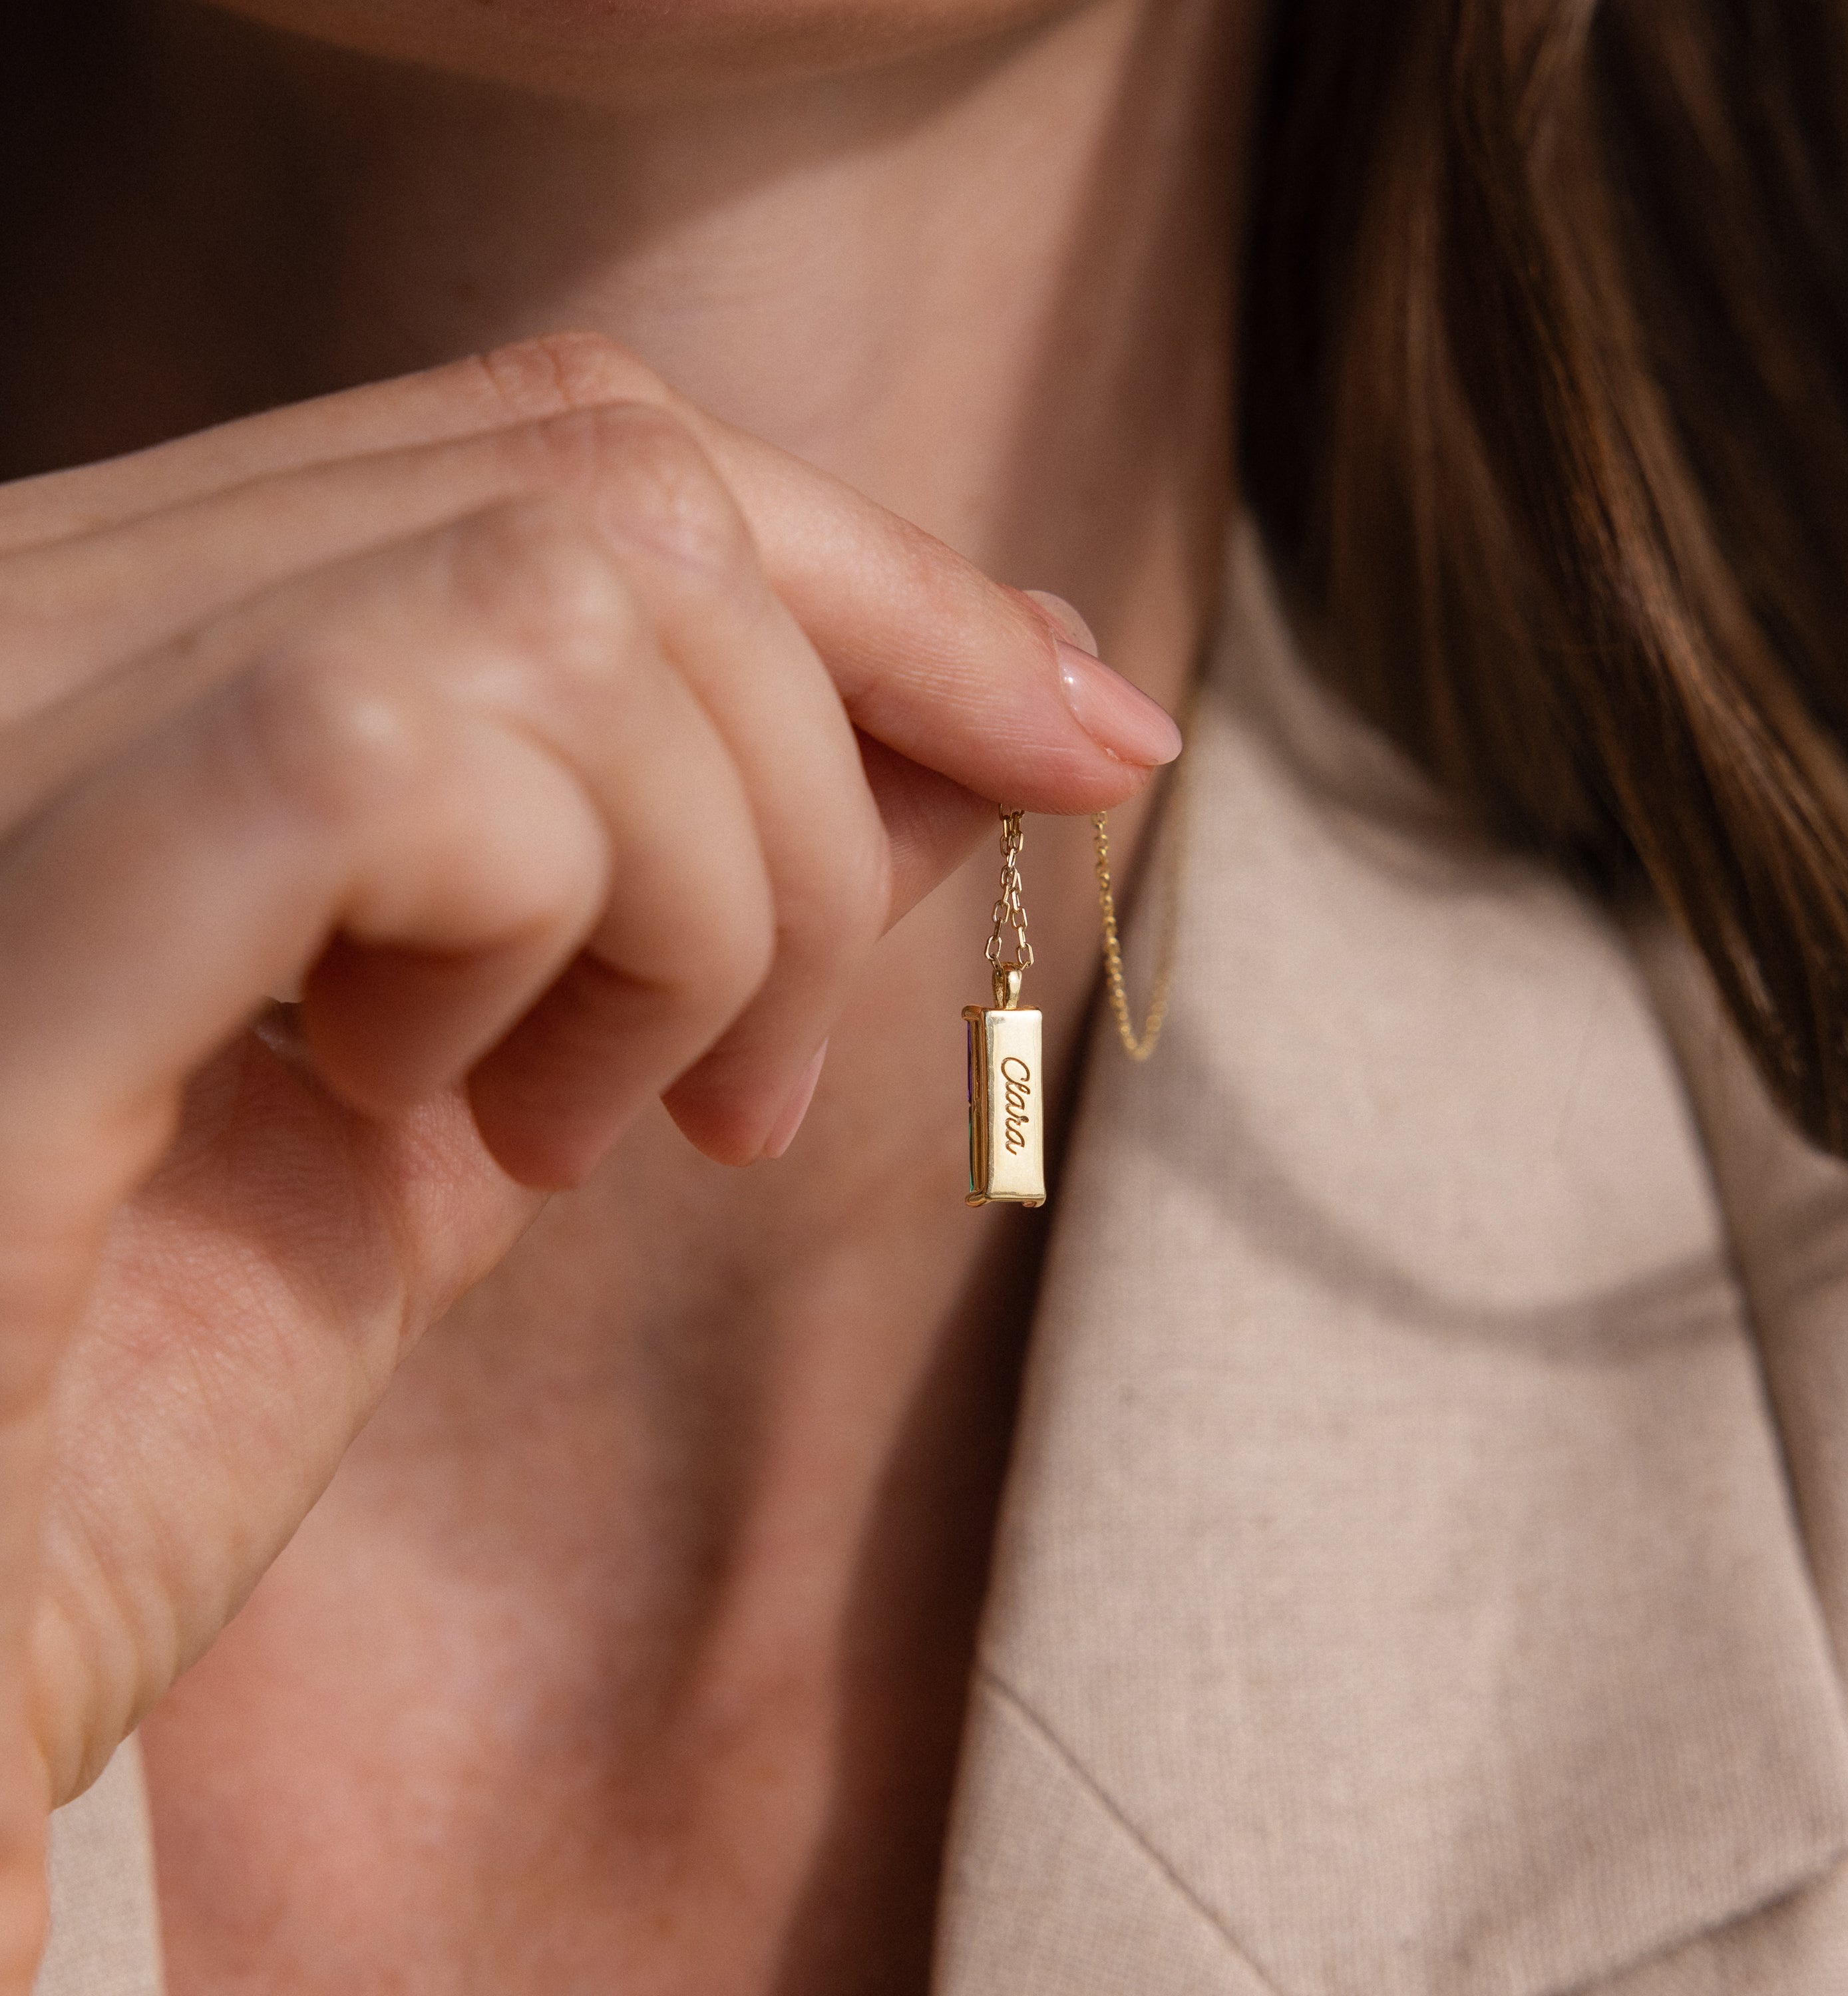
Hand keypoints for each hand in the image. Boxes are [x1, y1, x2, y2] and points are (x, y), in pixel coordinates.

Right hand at [0, 335, 1176, 1979]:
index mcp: (124, 628)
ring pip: (564, 594)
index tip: (1080, 732)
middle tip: (757, 1090)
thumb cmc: (132, 1411)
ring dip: (698, 897)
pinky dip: (559, 936)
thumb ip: (701, 876)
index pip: (566, 441)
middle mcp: (18, 605)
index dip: (874, 575)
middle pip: (608, 481)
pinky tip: (455, 1127)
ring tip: (574, 1132)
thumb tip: (985, 726)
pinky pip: (402, 746)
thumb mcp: (491, 1083)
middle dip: (826, 774)